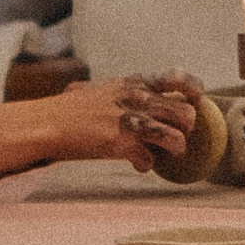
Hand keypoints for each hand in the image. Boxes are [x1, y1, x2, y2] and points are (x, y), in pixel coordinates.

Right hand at [48, 73, 203, 167]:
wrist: (47, 123)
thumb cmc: (68, 109)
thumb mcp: (99, 89)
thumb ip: (120, 91)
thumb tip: (129, 94)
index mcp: (133, 83)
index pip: (177, 79)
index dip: (194, 90)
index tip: (197, 100)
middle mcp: (137, 98)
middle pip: (185, 114)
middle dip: (186, 129)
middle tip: (175, 135)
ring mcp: (131, 120)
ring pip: (176, 138)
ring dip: (174, 149)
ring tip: (163, 153)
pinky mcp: (122, 142)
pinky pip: (149, 160)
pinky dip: (145, 165)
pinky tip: (136, 164)